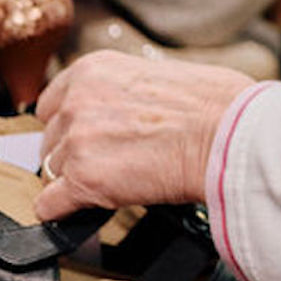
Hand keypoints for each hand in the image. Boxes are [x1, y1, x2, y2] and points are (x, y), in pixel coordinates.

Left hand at [31, 50, 253, 220]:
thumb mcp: (158, 75)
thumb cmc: (216, 105)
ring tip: (115, 182)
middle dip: (75, 153)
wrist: (230, 135)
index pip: (52, 103)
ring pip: (53, 172)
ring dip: (77, 180)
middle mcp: (78, 101)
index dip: (69, 124)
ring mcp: (78, 141)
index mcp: (94, 69)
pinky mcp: (84, 180)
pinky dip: (64, 211)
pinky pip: (50, 205)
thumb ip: (124, 92)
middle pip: (51, 139)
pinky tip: (84, 209)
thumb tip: (123, 112)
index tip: (83, 136)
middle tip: (109, 162)